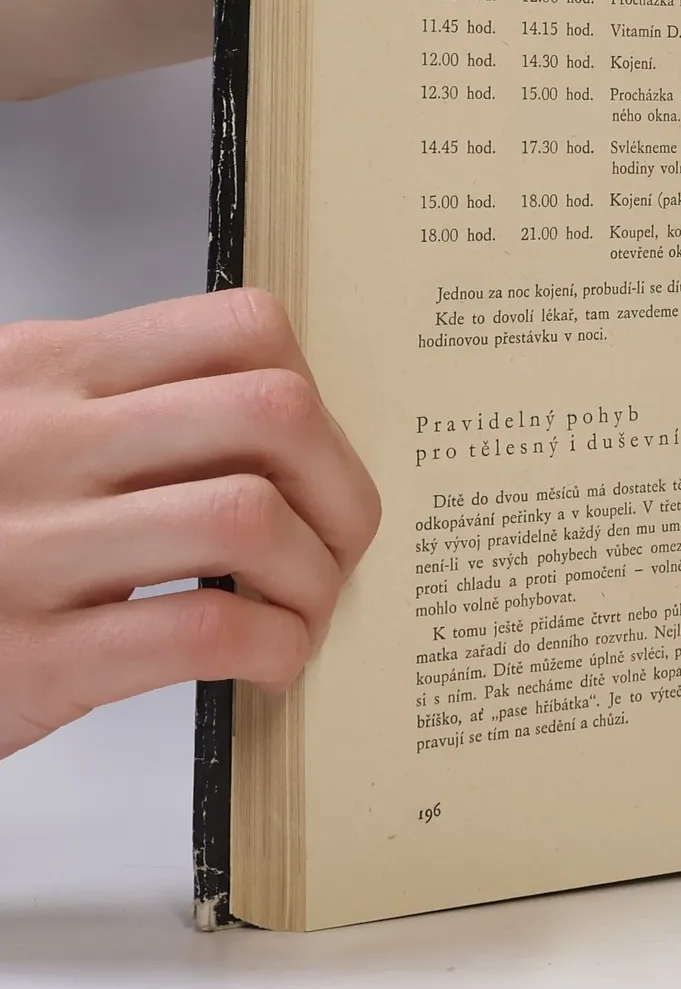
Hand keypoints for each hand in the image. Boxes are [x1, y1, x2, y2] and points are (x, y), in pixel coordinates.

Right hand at [0, 289, 380, 759]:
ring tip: (300, 609)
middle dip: (341, 488)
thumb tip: (295, 427)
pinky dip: (271, 646)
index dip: (315, 393)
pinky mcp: (33, 656)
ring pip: (249, 518)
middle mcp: (40, 441)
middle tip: (337, 543)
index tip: (314, 457)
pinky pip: (203, 630)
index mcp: (47, 368)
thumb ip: (134, 406)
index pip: (244, 328)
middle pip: (274, 413)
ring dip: (313, 576)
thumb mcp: (27, 427)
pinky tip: (267, 660)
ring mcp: (30, 547)